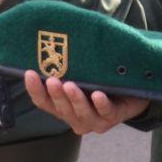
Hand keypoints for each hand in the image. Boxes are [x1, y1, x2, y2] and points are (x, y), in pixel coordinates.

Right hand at [23, 71, 146, 133]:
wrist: (132, 92)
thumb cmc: (100, 82)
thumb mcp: (82, 73)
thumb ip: (68, 66)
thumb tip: (51, 40)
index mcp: (64, 108)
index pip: (44, 102)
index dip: (35, 90)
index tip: (29, 73)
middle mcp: (76, 117)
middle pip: (62, 109)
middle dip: (56, 95)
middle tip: (52, 81)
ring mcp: (94, 121)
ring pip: (82, 113)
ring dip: (75, 100)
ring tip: (70, 86)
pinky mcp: (113, 117)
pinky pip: (106, 112)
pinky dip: (101, 104)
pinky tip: (97, 95)